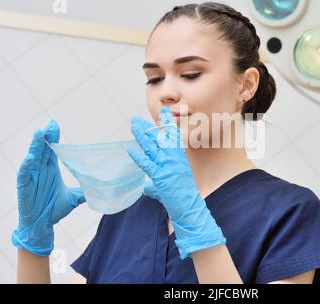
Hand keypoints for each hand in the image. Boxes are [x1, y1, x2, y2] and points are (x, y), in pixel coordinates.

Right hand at [12, 120, 84, 256]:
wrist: (43, 226)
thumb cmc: (54, 209)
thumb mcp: (74, 198)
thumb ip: (86, 190)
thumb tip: (103, 188)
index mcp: (51, 169)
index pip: (52, 149)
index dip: (53, 137)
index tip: (55, 125)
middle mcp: (40, 170)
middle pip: (42, 149)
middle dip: (46, 136)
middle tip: (50, 124)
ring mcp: (31, 177)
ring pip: (32, 158)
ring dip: (35, 146)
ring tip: (40, 134)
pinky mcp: (24, 187)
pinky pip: (23, 174)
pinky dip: (26, 166)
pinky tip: (31, 158)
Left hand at [127, 107, 225, 258]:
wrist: (189, 207)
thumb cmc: (182, 197)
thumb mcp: (171, 185)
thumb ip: (156, 184)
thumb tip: (146, 187)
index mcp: (179, 158)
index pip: (172, 137)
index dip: (168, 124)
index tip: (164, 112)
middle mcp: (174, 160)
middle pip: (159, 139)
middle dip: (147, 128)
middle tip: (136, 119)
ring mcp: (167, 167)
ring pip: (152, 148)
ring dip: (142, 136)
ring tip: (133, 126)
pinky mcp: (161, 177)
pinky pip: (147, 165)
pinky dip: (138, 157)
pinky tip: (130, 150)